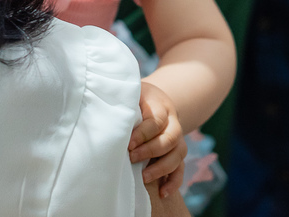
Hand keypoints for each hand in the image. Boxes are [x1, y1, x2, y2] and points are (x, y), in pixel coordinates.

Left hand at [130, 81, 186, 196]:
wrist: (155, 101)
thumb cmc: (137, 100)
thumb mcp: (131, 96)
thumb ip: (123, 104)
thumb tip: (107, 119)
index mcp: (161, 106)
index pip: (156, 120)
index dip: (143, 134)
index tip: (129, 144)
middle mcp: (173, 123)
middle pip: (170, 138)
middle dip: (151, 151)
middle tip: (132, 158)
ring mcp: (177, 139)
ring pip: (178, 154)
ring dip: (161, 168)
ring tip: (143, 177)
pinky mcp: (177, 153)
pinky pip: (181, 168)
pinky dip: (174, 181)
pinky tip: (162, 192)